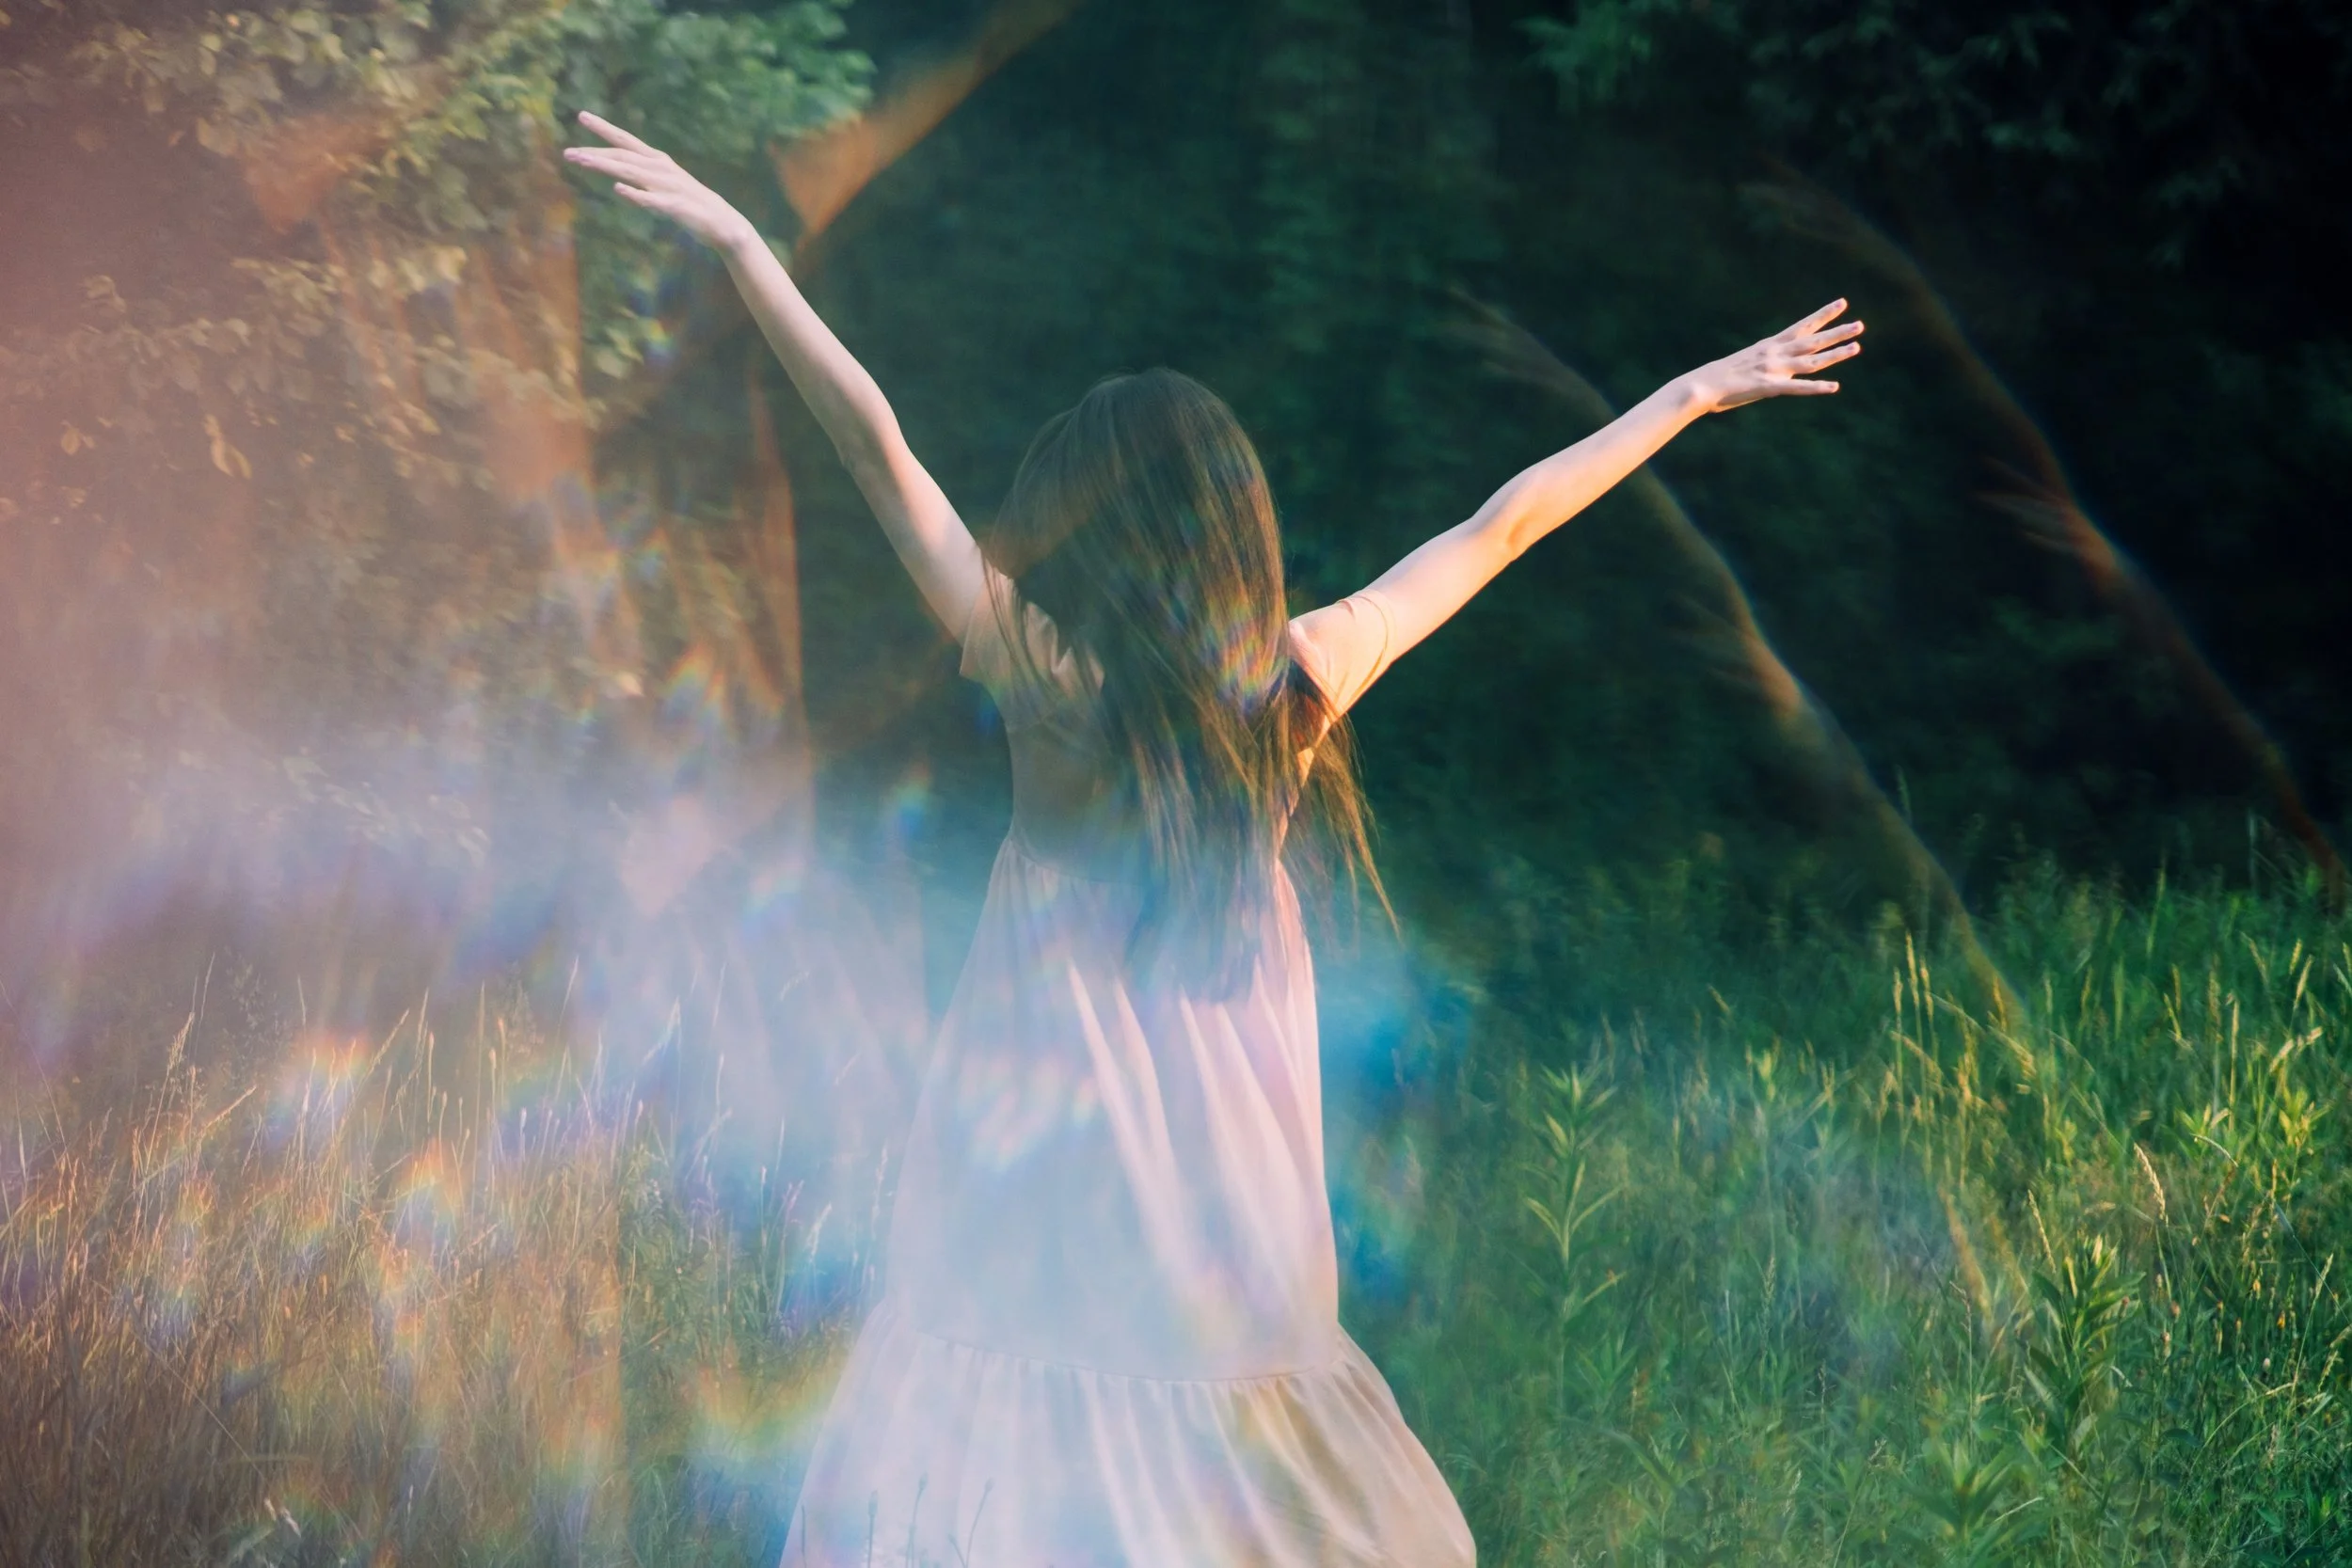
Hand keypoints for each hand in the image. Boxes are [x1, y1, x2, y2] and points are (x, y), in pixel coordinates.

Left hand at [563, 111, 756, 253]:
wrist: (723, 223)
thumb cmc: (690, 204)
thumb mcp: (663, 187)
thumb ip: (641, 181)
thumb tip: (617, 182)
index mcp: (657, 161)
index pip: (625, 141)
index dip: (604, 128)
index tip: (581, 115)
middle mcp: (660, 169)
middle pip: (622, 157)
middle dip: (594, 154)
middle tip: (568, 153)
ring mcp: (667, 187)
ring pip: (631, 173)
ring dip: (605, 167)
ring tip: (583, 162)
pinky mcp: (674, 207)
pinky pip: (651, 200)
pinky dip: (636, 195)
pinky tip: (619, 190)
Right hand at [1682, 300, 1863, 413]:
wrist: (1702, 385)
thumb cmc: (1720, 376)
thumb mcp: (1747, 362)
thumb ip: (1766, 361)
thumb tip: (1776, 363)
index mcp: (1770, 345)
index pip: (1802, 326)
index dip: (1823, 315)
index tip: (1842, 303)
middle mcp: (1775, 353)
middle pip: (1813, 341)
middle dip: (1837, 332)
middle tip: (1860, 325)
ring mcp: (1773, 369)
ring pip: (1811, 360)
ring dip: (1835, 354)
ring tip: (1856, 347)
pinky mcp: (1768, 387)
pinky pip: (1797, 387)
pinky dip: (1817, 387)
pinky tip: (1834, 387)